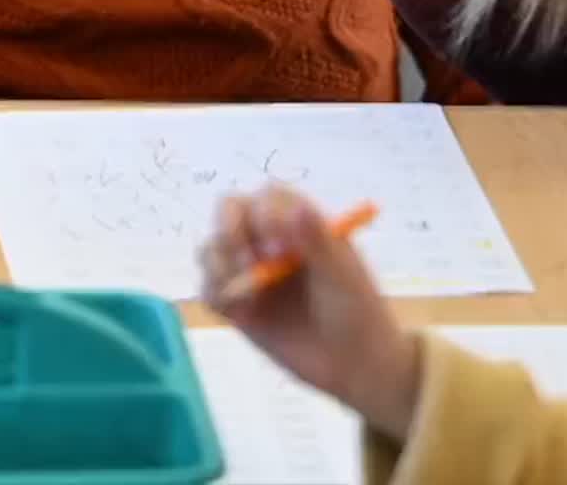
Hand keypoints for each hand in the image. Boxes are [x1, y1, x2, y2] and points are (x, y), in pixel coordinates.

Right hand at [199, 185, 421, 439]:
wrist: (355, 368)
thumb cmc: (358, 314)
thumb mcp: (343, 278)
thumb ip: (318, 243)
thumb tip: (298, 207)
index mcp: (299, 226)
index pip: (267, 197)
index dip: (264, 214)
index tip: (278, 246)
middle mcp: (268, 242)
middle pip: (228, 212)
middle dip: (228, 233)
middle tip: (246, 264)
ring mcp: (249, 273)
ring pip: (210, 249)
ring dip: (219, 266)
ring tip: (248, 296)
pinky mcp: (236, 306)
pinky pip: (208, 290)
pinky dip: (215, 295)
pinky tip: (241, 313)